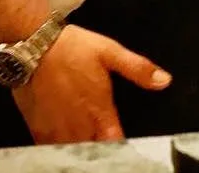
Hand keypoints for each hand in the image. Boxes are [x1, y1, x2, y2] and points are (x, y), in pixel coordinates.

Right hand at [12, 24, 171, 143]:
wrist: (33, 46)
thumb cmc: (74, 48)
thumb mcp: (111, 52)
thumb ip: (138, 69)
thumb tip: (165, 81)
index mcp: (99, 111)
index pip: (115, 143)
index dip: (122, 149)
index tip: (128, 152)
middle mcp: (78, 127)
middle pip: (93, 152)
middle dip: (101, 152)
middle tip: (107, 146)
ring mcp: (55, 130)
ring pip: (71, 152)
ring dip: (81, 151)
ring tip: (88, 149)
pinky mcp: (36, 128)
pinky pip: (48, 150)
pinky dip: (57, 151)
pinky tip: (64, 146)